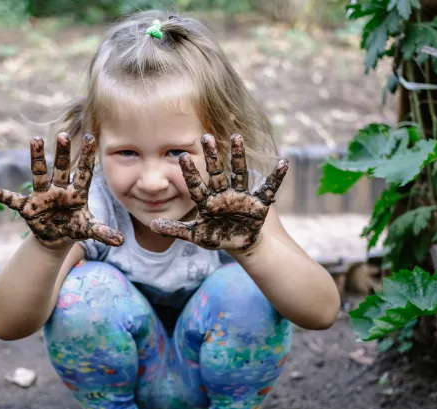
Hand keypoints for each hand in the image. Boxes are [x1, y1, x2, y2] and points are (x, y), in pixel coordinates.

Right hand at [0, 133, 124, 249]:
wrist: (57, 237)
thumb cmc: (74, 227)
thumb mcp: (88, 230)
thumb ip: (103, 233)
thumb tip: (121, 242)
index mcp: (77, 193)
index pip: (84, 172)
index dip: (87, 156)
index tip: (91, 137)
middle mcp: (59, 189)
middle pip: (62, 168)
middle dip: (62, 153)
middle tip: (63, 135)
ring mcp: (42, 196)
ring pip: (39, 174)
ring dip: (37, 158)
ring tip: (35, 140)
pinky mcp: (28, 207)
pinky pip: (12, 200)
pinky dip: (0, 195)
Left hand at [150, 133, 287, 250]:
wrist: (240, 243)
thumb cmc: (217, 237)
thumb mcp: (195, 236)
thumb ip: (175, 230)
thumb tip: (152, 225)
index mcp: (208, 201)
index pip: (196, 184)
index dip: (190, 172)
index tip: (182, 156)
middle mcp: (224, 193)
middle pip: (217, 172)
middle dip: (212, 156)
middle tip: (205, 136)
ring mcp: (241, 196)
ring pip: (239, 172)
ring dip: (238, 156)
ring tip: (236, 136)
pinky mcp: (258, 203)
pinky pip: (269, 188)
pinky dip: (277, 177)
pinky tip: (284, 163)